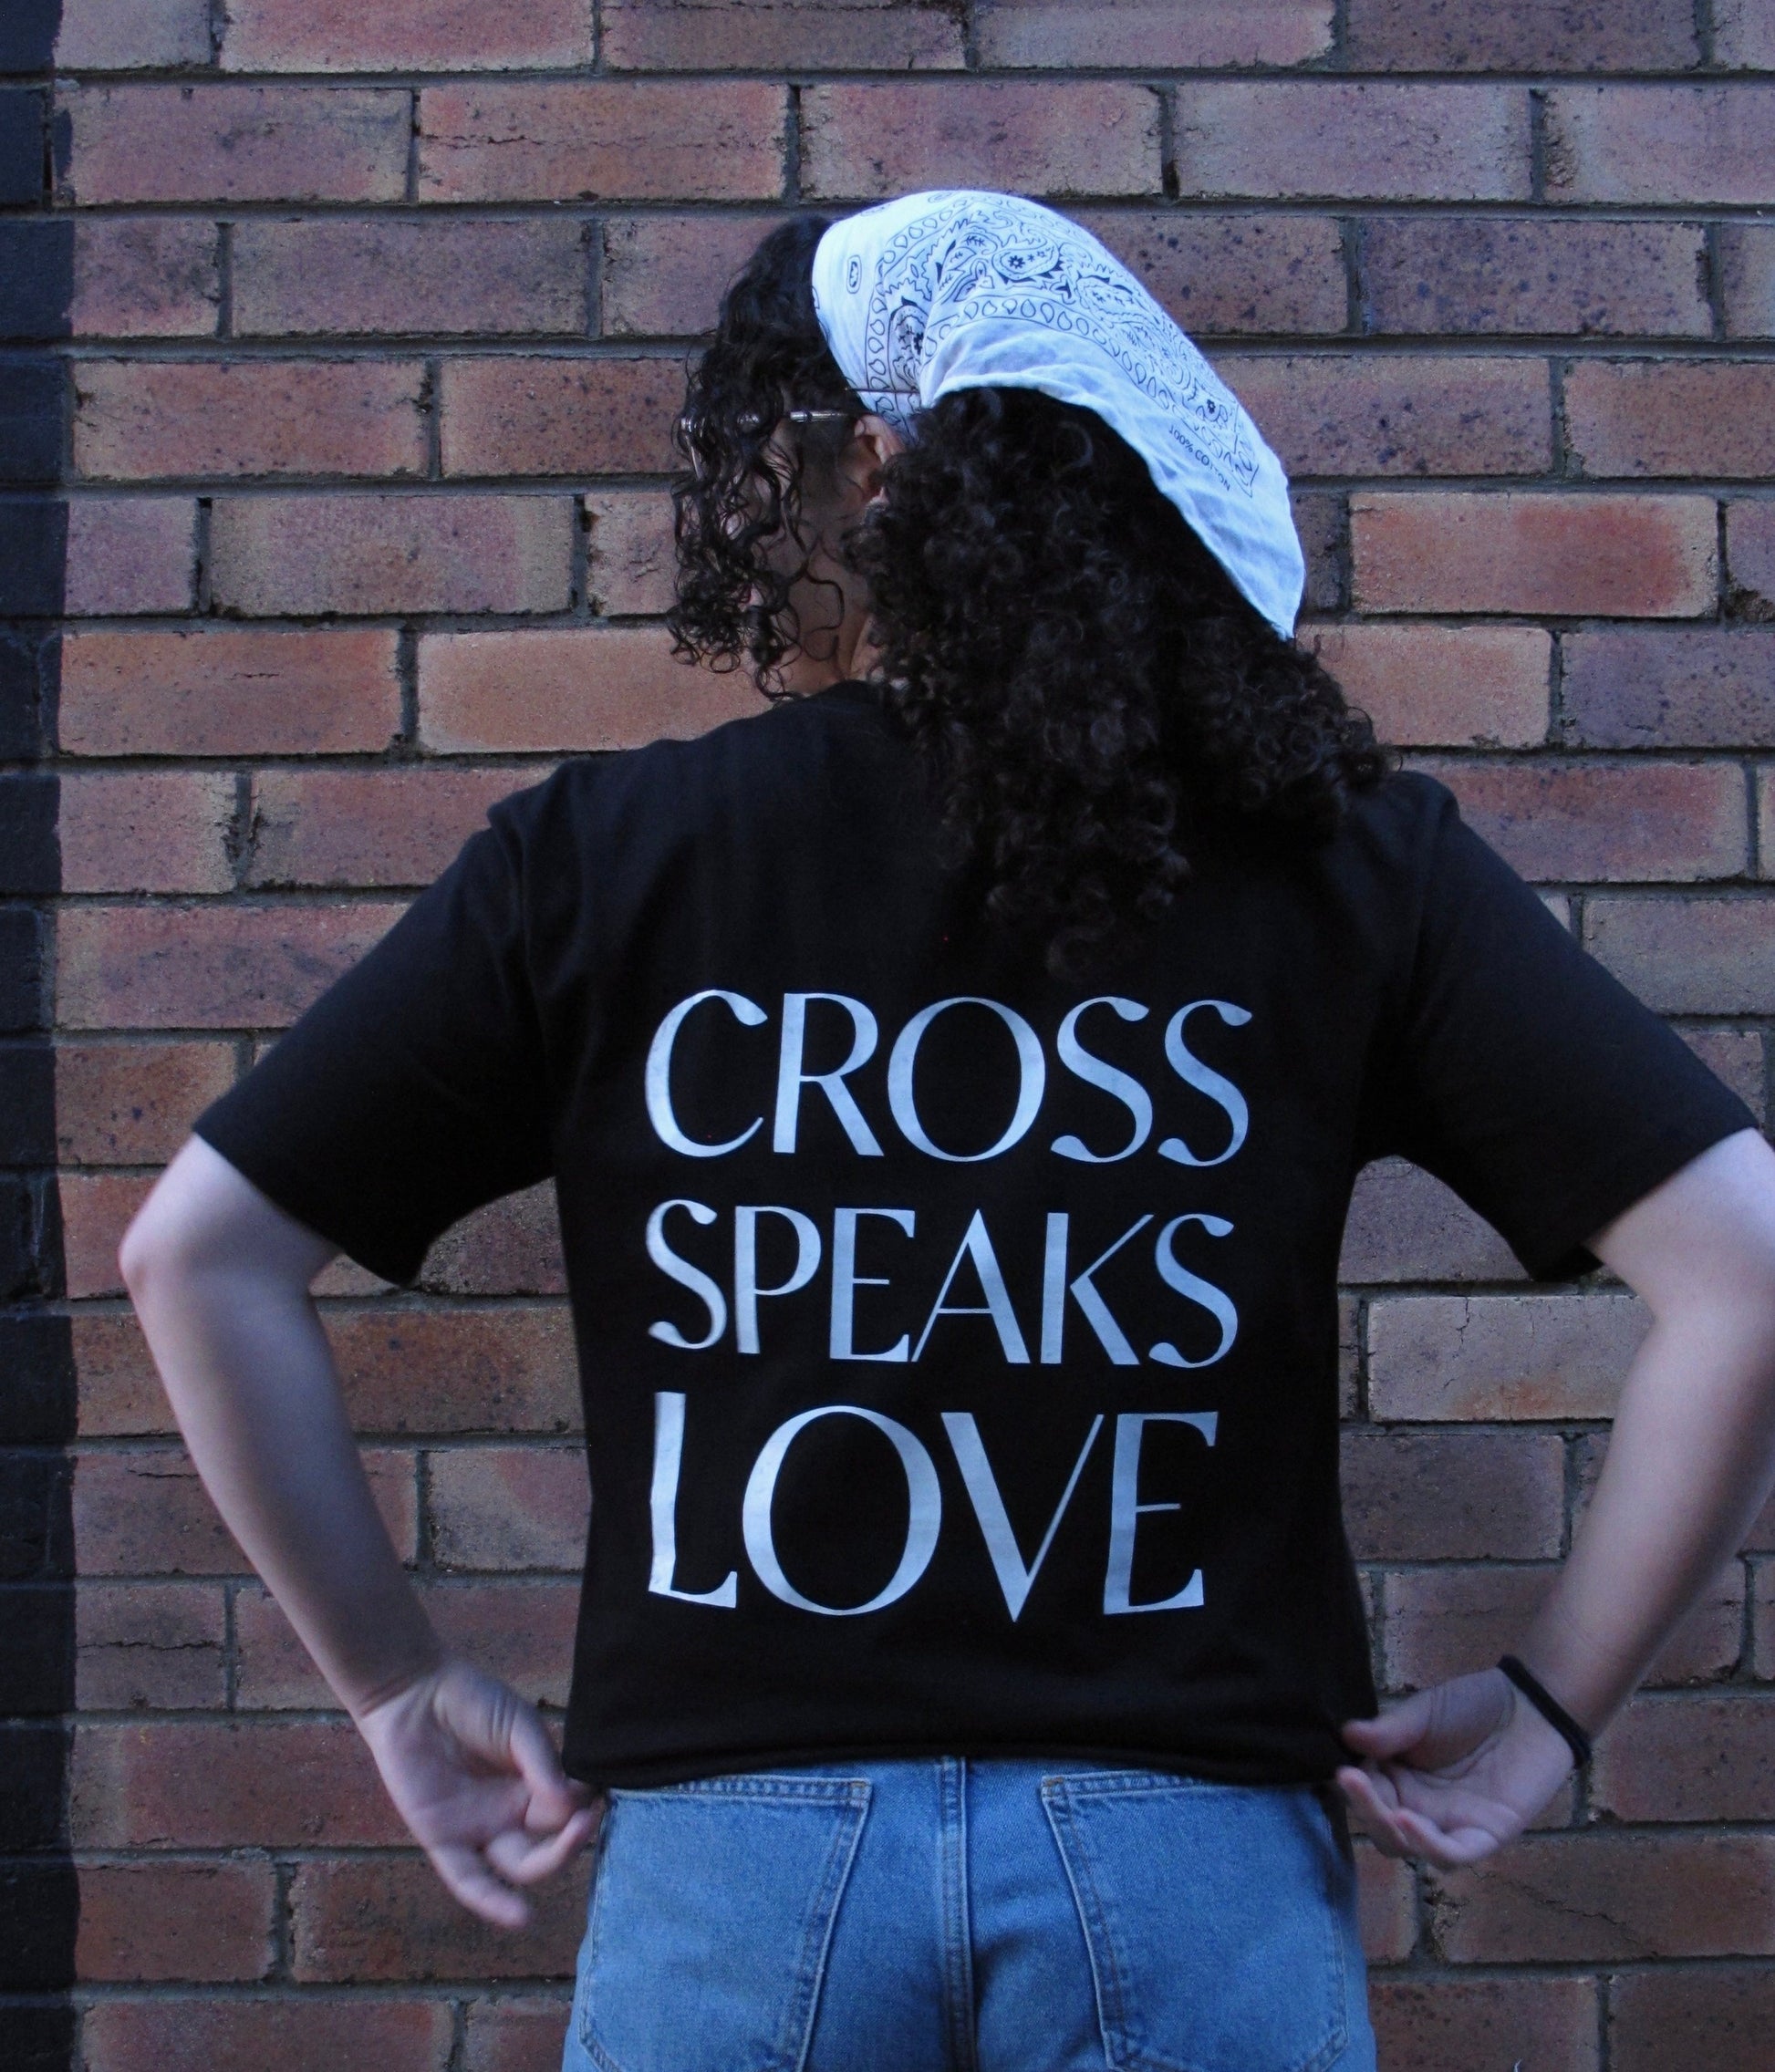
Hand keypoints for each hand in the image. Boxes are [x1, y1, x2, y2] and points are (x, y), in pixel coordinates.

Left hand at [355, 1655, 602, 1926]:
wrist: (413, 1694)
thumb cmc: (471, 1701)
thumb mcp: (518, 1725)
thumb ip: (542, 1763)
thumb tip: (570, 1801)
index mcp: (532, 1784)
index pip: (569, 1806)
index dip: (585, 1803)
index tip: (599, 1791)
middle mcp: (510, 1813)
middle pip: (549, 1842)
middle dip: (573, 1835)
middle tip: (588, 1818)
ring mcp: (479, 1829)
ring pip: (519, 1865)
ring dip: (549, 1864)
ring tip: (569, 1846)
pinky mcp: (444, 1840)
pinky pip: (469, 1880)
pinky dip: (492, 1901)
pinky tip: (520, 1917)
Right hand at [1336, 1667, 1578, 1868]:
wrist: (1531, 1707)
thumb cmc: (1473, 1706)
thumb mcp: (1423, 1712)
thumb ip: (1389, 1730)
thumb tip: (1345, 1736)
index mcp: (1397, 1779)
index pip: (1363, 1792)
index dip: (1350, 1785)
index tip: (1339, 1767)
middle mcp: (1418, 1808)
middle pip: (1380, 1827)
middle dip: (1363, 1808)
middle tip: (1349, 1779)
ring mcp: (1449, 1826)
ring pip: (1409, 1846)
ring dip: (1389, 1830)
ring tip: (1382, 1807)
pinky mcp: (1484, 1837)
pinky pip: (1452, 1854)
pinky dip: (1428, 1844)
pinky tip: (1408, 1820)